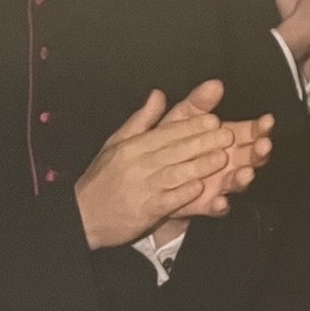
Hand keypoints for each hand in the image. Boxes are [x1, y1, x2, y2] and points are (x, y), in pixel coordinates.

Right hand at [75, 89, 237, 249]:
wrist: (81, 216)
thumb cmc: (103, 178)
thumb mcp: (117, 143)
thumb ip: (142, 120)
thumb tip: (159, 94)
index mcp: (133, 147)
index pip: (167, 133)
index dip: (192, 126)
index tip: (214, 120)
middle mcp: (138, 164)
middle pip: (175, 151)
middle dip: (204, 142)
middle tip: (228, 136)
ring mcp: (142, 188)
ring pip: (175, 173)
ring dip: (200, 166)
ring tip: (222, 158)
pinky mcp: (144, 210)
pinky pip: (167, 200)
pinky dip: (183, 194)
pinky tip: (200, 188)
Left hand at [153, 80, 274, 216]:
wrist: (142, 181)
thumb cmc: (165, 145)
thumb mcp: (178, 120)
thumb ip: (197, 103)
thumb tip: (214, 83)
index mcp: (225, 139)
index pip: (251, 132)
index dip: (261, 127)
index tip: (267, 121)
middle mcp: (228, 161)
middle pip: (252, 156)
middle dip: (260, 151)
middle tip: (263, 145)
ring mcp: (219, 183)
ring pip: (238, 181)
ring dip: (244, 178)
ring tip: (246, 173)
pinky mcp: (205, 203)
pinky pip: (216, 207)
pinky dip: (219, 206)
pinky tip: (219, 201)